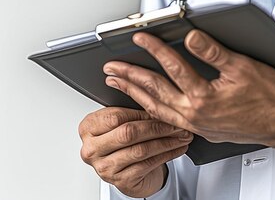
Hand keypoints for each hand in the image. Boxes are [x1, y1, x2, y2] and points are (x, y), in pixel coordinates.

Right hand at [78, 107, 192, 197]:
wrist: (126, 169)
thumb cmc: (125, 138)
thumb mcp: (124, 119)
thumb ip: (133, 106)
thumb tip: (160, 95)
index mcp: (88, 127)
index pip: (115, 116)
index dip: (141, 111)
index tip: (162, 107)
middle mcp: (92, 149)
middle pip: (128, 133)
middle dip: (157, 126)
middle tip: (178, 121)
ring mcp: (104, 167)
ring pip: (140, 150)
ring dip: (167, 141)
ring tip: (183, 134)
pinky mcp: (119, 181)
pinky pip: (147, 164)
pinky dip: (167, 154)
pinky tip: (178, 147)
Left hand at [102, 30, 274, 147]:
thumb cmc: (268, 97)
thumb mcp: (242, 67)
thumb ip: (213, 51)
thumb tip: (192, 38)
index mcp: (203, 97)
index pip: (172, 67)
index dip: (154, 48)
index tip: (140, 37)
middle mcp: (194, 114)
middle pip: (155, 91)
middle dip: (130, 76)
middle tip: (112, 67)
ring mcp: (195, 125)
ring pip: (156, 108)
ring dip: (134, 94)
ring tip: (118, 84)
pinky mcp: (200, 130)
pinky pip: (167, 119)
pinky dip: (151, 109)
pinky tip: (146, 104)